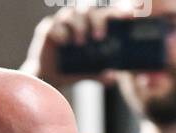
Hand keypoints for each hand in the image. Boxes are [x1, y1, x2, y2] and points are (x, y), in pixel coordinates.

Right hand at [21, 3, 137, 87]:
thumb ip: (99, 73)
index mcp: (91, 25)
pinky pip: (53, 25)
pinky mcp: (46, 30)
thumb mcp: (87, 72)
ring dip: (79, 25)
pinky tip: (64, 41)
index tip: (129, 16)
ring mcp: (61, 23)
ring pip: (72, 14)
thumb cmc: (70, 70)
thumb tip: (113, 78)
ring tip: (81, 42)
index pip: (106, 13)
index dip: (118, 12)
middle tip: (100, 37)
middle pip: (90, 10)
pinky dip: (60, 32)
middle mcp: (77, 20)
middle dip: (97, 21)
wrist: (48, 79)